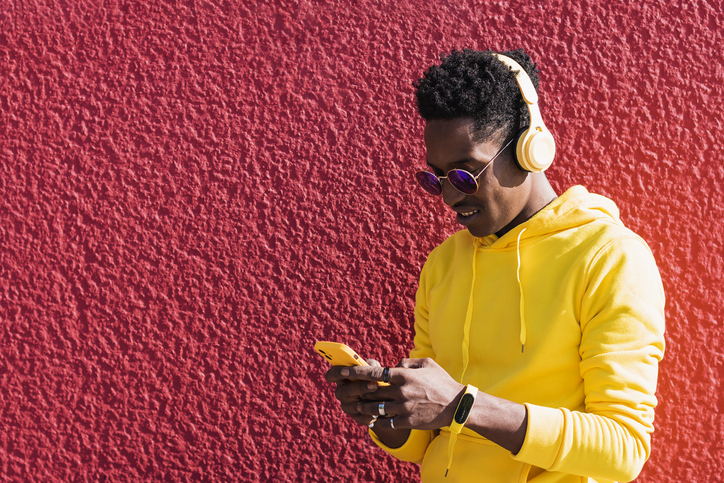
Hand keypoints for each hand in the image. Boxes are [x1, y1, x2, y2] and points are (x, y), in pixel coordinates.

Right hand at [325, 359, 385, 426]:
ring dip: (368, 402)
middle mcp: (342, 393)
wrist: (385, 396)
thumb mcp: (373, 368)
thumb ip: (370, 365)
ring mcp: (348, 406)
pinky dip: (373, 414)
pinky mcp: (358, 417)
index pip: (332, 375)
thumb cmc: (375, 377)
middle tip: (374, 384)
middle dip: (360, 387)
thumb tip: (370, 365)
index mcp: (342, 378)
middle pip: (344, 391)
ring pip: (355, 406)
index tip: (345, 371)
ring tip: (382, 398)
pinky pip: (363, 417)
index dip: (336, 373)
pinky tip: (382, 410)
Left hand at [342, 358, 464, 430]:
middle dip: (358, 392)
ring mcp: (404, 408)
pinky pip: (386, 423)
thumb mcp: (426, 364)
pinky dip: (379, 421)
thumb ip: (407, 362)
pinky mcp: (408, 421)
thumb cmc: (441, 382)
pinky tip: (375, 419)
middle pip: (370, 393)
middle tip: (350, 392)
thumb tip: (393, 365)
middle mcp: (401, 391)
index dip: (355, 373)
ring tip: (360, 406)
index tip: (342, 373)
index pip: (373, 373)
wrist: (457, 405)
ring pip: (375, 409)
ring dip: (365, 408)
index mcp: (403, 375)